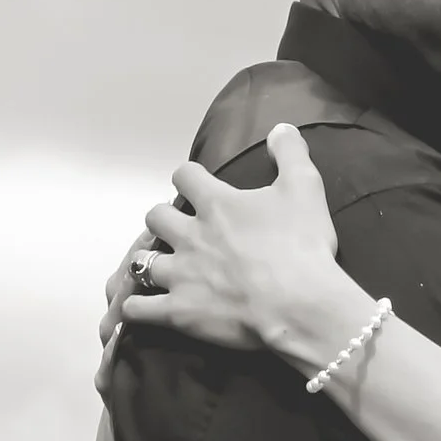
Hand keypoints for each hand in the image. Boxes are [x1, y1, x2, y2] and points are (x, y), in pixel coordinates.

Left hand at [115, 126, 366, 372]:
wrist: (298, 304)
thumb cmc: (301, 246)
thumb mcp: (305, 187)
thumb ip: (290, 153)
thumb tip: (280, 128)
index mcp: (216, 204)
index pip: (184, 176)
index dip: (188, 178)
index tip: (196, 184)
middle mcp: (190, 236)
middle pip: (155, 217)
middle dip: (164, 219)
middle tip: (181, 229)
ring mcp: (180, 275)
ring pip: (141, 262)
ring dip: (148, 262)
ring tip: (161, 269)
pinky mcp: (178, 312)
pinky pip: (137, 309)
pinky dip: (136, 308)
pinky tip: (141, 306)